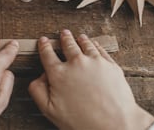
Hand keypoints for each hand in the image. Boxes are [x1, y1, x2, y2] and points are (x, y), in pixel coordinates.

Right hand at [29, 30, 153, 129]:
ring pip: (85, 44)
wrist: (115, 124)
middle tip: (63, 33)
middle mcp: (76, 63)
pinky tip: (94, 43)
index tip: (44, 41)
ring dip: (80, 39)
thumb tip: (39, 77)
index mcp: (59, 73)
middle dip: (64, 38)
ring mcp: (94, 62)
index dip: (44, 46)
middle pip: (68, 45)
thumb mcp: (50, 110)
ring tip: (79, 36)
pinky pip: (100, 49)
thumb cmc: (82, 121)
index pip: (48, 54)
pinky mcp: (110, 65)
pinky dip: (95, 44)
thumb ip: (38, 91)